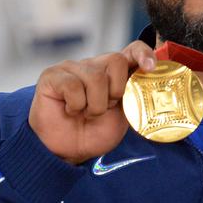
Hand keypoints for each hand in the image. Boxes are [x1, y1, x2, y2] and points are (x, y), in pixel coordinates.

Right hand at [28, 41, 156, 164]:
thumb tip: (149, 79)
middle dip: (115, 91)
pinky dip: (76, 106)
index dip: (143, 54)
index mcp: (113, 72)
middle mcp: (94, 65)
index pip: (132, 50)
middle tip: (105, 108)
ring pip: (96, 77)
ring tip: (85, 113)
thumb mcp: (124, 116)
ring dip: (95, 106)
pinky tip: (70, 110)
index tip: (150, 67)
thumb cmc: (94, 132)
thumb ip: (136, 96)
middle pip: (116, 60)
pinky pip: (73, 86)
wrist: (67, 152)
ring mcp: (72, 67)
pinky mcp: (52, 75)